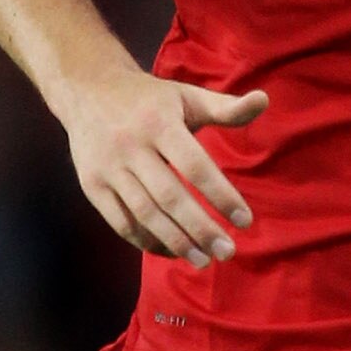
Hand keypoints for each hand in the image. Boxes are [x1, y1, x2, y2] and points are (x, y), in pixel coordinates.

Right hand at [65, 70, 267, 265]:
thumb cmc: (150, 99)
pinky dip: (146, 241)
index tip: (245, 221)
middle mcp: (130, 145)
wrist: (86, 89)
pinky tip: (172, 252)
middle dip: (201, 229)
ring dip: (176, 242)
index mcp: (159, 122)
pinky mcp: (91, 185)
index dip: (221, 196)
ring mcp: (107, 167)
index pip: (195, 166)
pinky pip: (121, 222)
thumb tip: (264, 100)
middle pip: (169, 197)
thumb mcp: (187, 96)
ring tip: (203, 261)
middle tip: (228, 252)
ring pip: (144, 214)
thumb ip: (225, 107)